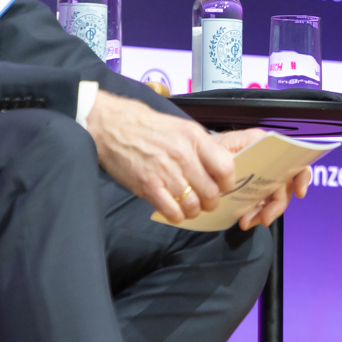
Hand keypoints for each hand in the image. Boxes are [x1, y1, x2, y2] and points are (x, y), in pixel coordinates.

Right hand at [84, 92, 233, 221]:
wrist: (113, 125)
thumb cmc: (148, 127)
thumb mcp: (181, 128)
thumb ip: (200, 148)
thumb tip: (218, 169)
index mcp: (194, 138)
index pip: (225, 168)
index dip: (228, 183)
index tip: (223, 187)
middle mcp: (183, 155)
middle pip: (210, 192)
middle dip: (211, 202)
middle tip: (206, 202)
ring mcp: (165, 172)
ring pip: (192, 205)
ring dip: (193, 211)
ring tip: (189, 207)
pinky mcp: (148, 185)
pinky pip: (172, 211)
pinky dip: (176, 216)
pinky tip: (174, 211)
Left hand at [217, 127, 310, 229]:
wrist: (195, 159)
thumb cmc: (208, 149)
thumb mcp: (217, 150)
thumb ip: (230, 159)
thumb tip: (240, 173)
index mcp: (265, 146)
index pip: (294, 158)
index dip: (301, 175)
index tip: (299, 193)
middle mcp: (268, 161)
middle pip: (286, 184)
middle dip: (277, 205)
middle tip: (264, 218)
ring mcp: (263, 177)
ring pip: (275, 198)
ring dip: (265, 212)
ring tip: (247, 221)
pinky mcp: (255, 190)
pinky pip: (263, 205)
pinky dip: (256, 214)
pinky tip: (245, 220)